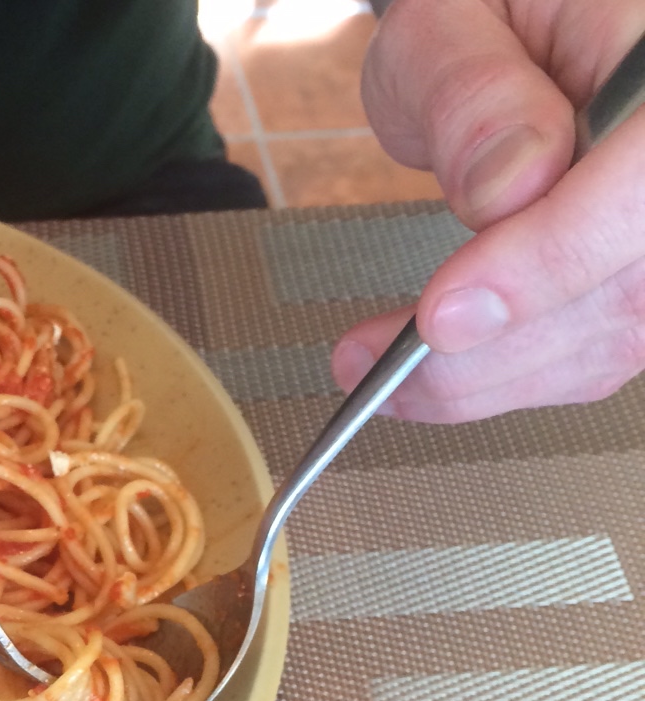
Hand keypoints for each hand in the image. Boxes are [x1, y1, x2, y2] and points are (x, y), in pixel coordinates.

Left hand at [332, 0, 644, 421]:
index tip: (442, 314)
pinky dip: (496, 378)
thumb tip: (506, 185)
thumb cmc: (488, 15)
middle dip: (489, 346)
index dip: (550, 260)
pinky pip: (587, 355)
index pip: (641, 185)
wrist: (515, 39)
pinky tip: (419, 376)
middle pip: (625, 289)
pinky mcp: (633, 281)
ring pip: (607, 340)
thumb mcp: (451, 19)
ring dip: (479, 379)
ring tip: (368, 369)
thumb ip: (472, 90)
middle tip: (370, 363)